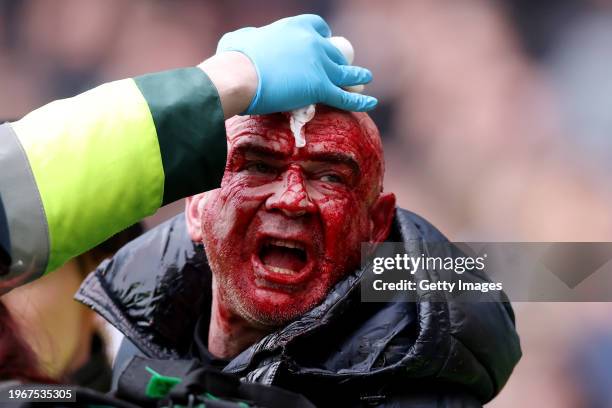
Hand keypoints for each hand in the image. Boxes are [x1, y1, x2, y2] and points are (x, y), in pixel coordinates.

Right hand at [215, 14, 376, 114]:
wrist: (240, 75)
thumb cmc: (234, 59)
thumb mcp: (240, 38)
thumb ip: (249, 38)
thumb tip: (245, 41)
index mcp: (295, 26)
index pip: (319, 27)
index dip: (323, 37)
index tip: (324, 44)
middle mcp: (313, 42)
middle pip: (334, 51)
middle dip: (339, 60)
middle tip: (341, 69)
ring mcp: (320, 65)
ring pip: (345, 72)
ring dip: (358, 74)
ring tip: (366, 77)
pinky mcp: (321, 87)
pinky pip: (345, 95)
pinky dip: (360, 100)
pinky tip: (371, 102)